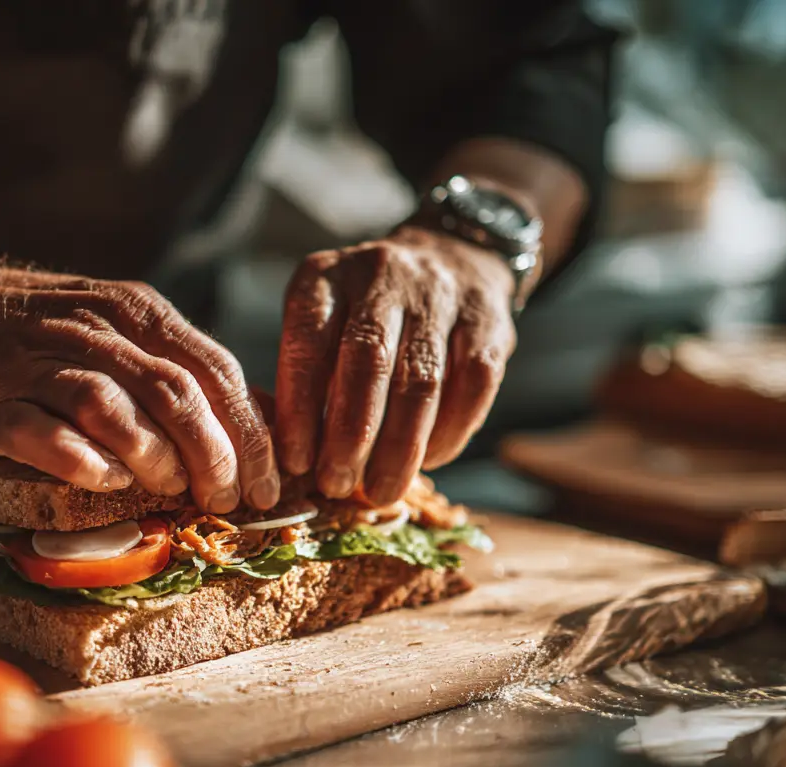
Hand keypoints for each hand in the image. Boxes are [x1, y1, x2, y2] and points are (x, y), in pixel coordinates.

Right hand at [0, 263, 277, 513]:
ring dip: (154, 458)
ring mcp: (38, 362)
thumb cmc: (35, 332)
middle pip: (176, 393)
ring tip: (168, 491)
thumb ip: (175, 366)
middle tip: (224, 502)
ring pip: (115, 408)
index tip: (268, 484)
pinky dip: (82, 463)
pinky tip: (105, 482)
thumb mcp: (114, 328)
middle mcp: (94, 330)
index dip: (251, 434)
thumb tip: (258, 421)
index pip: (215, 371)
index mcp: (135, 311)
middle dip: (214, 457)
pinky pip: (44, 433)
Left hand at [275, 226, 517, 504]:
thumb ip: (310, 374)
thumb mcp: (325, 321)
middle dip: (351, 435)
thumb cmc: (369, 311)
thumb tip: (298, 458)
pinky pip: (473, 385)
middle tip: (338, 484)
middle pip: (367, 362)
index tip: (296, 462)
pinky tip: (429, 462)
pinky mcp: (489, 320)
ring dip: (399, 447)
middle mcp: (382, 276)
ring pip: (422, 380)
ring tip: (381, 490)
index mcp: (327, 277)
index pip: (308, 343)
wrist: (452, 256)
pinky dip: (449, 433)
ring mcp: (440, 295)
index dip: (300, 409)